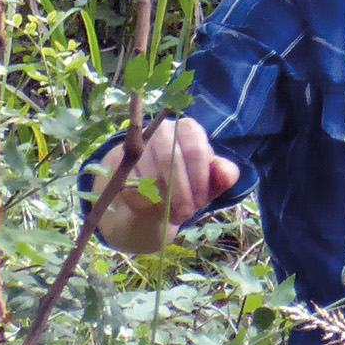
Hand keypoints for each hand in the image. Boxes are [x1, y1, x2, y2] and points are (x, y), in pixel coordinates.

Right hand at [97, 117, 239, 252]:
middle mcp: (161, 130)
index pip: (196, 151)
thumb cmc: (187, 182)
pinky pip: (131, 186)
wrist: (149, 193)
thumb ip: (222, 176)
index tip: (201, 203)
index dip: (199, 181)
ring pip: (149, 172)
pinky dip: (145, 204)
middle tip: (186, 215)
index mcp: (188, 129)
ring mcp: (137, 145)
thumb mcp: (208, 181)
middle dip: (180, 193)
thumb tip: (225, 173)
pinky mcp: (118, 162)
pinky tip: (154, 211)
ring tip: (172, 215)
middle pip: (170, 160)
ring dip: (163, 201)